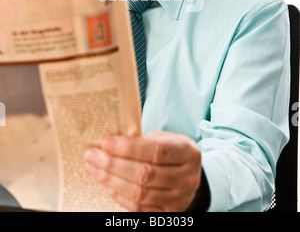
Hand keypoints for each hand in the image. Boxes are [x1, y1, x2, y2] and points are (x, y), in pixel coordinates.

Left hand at [84, 130, 201, 211]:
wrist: (190, 174)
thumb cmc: (172, 149)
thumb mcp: (167, 138)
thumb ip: (144, 140)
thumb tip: (111, 142)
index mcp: (188, 153)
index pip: (156, 151)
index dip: (129, 148)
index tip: (106, 142)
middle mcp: (187, 178)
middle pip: (145, 174)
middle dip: (113, 164)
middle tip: (92, 155)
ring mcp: (179, 199)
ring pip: (139, 194)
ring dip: (111, 180)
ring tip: (93, 168)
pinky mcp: (167, 214)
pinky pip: (138, 208)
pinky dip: (118, 195)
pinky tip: (105, 183)